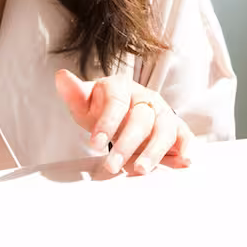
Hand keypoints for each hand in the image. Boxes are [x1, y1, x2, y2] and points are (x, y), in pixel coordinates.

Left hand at [54, 70, 193, 176]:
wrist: (122, 110)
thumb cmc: (102, 107)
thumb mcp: (85, 102)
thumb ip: (74, 93)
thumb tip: (61, 76)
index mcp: (121, 87)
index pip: (116, 102)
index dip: (106, 123)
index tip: (94, 143)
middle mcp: (145, 97)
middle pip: (141, 119)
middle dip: (126, 144)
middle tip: (112, 166)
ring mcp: (162, 112)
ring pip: (163, 129)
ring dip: (154, 151)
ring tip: (140, 170)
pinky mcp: (175, 127)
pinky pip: (184, 135)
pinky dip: (186, 148)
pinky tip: (183, 162)